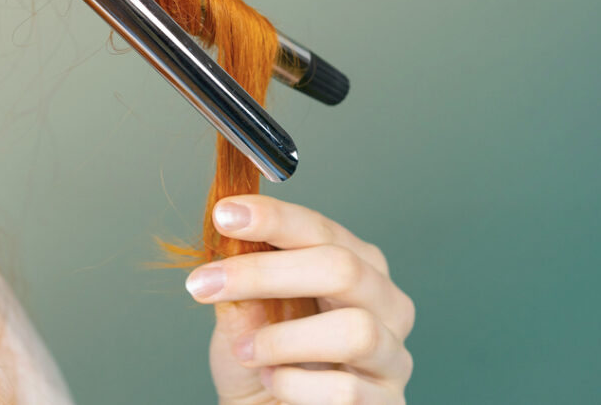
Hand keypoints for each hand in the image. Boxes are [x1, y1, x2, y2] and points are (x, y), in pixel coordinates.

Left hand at [186, 195, 414, 403]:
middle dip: (267, 272)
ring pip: (355, 331)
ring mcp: (392, 355)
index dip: (274, 218)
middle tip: (208, 283)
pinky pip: (345, 391)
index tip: (225, 215)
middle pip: (343, 269)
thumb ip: (245, 278)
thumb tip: (229, 236)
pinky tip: (273, 383)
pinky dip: (294, 385)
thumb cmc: (262, 362)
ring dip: (283, 340)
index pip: (321, 230)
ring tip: (246, 351)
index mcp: (357, 266)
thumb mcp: (246, 313)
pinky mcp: (387, 402)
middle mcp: (385, 303)